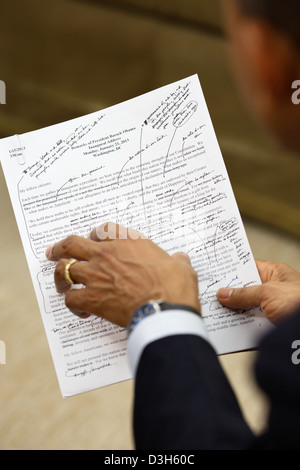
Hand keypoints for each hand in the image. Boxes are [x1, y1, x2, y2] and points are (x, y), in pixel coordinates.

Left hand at [46, 222, 200, 326]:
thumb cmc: (174, 286)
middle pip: (72, 244)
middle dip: (60, 248)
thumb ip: (177, 261)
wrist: (165, 309)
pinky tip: (81, 310)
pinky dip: (73, 304)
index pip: (103, 230)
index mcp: (128, 242)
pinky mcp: (92, 298)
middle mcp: (106, 255)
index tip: (93, 240)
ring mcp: (96, 276)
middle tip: (54, 252)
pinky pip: (71, 298)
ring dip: (59, 276)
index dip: (95, 235)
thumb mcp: (181, 267)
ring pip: (64, 269)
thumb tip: (181, 259)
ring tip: (61, 283)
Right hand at [217, 260, 299, 323]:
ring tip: (212, 309)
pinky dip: (239, 325)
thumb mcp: (268, 293)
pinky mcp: (269, 325)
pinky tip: (225, 326)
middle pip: (244, 288)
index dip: (230, 268)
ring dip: (232, 310)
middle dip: (228, 292)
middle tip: (208, 292)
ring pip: (245, 307)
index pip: (247, 266)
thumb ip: (244, 293)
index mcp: (274, 273)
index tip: (213, 271)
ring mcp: (271, 308)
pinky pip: (250, 323)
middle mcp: (272, 289)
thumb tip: (223, 293)